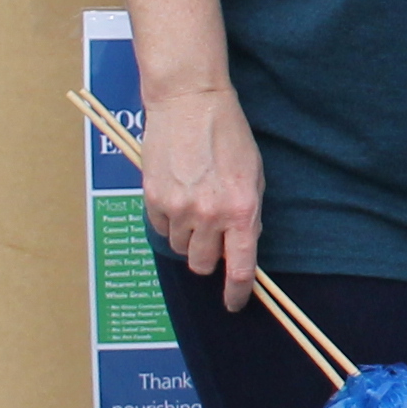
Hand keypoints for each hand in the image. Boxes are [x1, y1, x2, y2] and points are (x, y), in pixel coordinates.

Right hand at [141, 79, 265, 307]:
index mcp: (242, 211)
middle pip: (203, 264)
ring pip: (179, 248)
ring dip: (187, 236)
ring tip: (193, 204)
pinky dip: (168, 220)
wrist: (189, 103)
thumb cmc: (228, 136)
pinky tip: (176, 194)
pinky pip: (160, 228)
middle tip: (212, 236)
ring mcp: (179, 209)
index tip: (233, 304)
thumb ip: (248, 215)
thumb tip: (240, 249)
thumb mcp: (253, 176)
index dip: (236, 293)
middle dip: (208, 257)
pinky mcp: (154, 199)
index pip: (239, 268)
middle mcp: (210, 215)